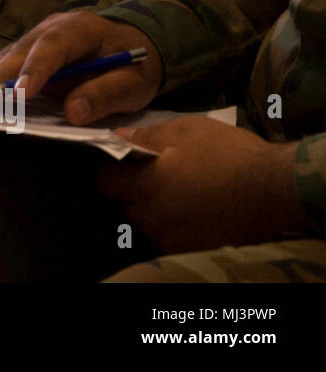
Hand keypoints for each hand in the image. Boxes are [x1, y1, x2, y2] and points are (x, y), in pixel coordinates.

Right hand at [0, 11, 161, 124]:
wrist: (134, 45)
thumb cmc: (135, 64)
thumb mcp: (134, 82)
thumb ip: (106, 94)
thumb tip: (73, 111)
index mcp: (79, 29)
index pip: (52, 47)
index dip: (34, 70)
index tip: (19, 94)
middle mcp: (48, 29)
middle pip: (15, 53)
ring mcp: (30, 39)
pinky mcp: (20, 53)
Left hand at [97, 117, 307, 253]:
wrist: (275, 189)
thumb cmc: (229, 154)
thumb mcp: (186, 130)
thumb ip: (147, 136)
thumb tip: (120, 138)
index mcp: (145, 186)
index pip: (105, 182)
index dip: (112, 169)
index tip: (127, 162)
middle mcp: (153, 217)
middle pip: (125, 205)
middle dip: (133, 190)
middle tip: (157, 175)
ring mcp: (172, 237)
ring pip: (147, 223)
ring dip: (154, 209)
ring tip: (178, 192)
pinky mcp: (192, 249)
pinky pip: (169, 236)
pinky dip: (174, 224)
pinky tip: (192, 209)